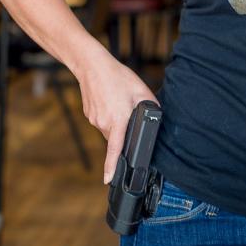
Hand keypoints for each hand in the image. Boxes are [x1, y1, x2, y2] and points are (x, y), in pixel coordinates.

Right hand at [75, 52, 157, 183]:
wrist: (91, 65)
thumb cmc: (117, 77)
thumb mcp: (140, 90)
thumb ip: (151, 107)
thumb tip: (156, 117)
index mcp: (117, 120)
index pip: (114, 150)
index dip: (111, 167)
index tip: (108, 180)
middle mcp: (103, 123)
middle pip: (116, 139)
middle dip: (124, 132)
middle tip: (127, 111)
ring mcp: (94, 119)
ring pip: (108, 130)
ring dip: (116, 122)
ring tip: (118, 102)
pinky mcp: (89, 114)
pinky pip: (101, 121)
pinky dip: (108, 115)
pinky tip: (110, 101)